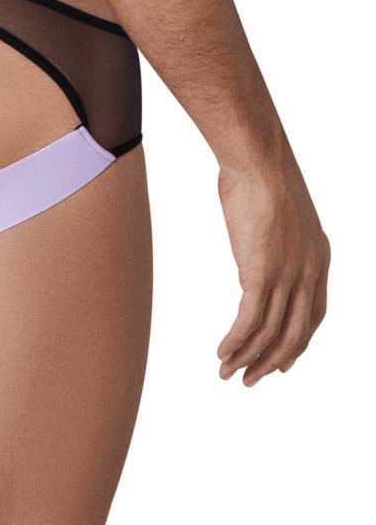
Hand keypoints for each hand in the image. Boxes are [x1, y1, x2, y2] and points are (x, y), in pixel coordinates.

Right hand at [215, 155, 328, 384]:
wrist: (258, 161)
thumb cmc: (261, 175)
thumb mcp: (279, 214)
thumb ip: (274, 243)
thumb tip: (253, 262)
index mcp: (318, 258)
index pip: (314, 315)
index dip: (298, 342)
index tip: (282, 362)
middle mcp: (308, 273)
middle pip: (294, 333)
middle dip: (272, 361)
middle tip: (252, 379)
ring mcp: (287, 276)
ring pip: (269, 333)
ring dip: (247, 358)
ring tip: (228, 372)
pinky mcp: (261, 274)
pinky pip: (249, 321)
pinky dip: (235, 341)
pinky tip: (222, 352)